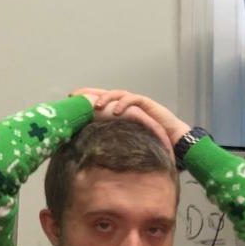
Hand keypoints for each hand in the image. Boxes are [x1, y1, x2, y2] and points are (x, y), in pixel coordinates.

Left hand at [73, 88, 189, 152]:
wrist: (174, 142)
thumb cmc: (148, 143)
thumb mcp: (123, 142)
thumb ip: (109, 141)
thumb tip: (87, 153)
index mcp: (118, 111)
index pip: (99, 101)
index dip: (85, 99)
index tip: (70, 101)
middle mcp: (126, 104)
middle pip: (105, 92)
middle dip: (89, 93)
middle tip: (75, 96)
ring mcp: (137, 103)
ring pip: (118, 94)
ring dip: (106, 98)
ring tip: (96, 106)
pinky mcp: (148, 105)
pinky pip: (134, 99)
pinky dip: (123, 103)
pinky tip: (115, 111)